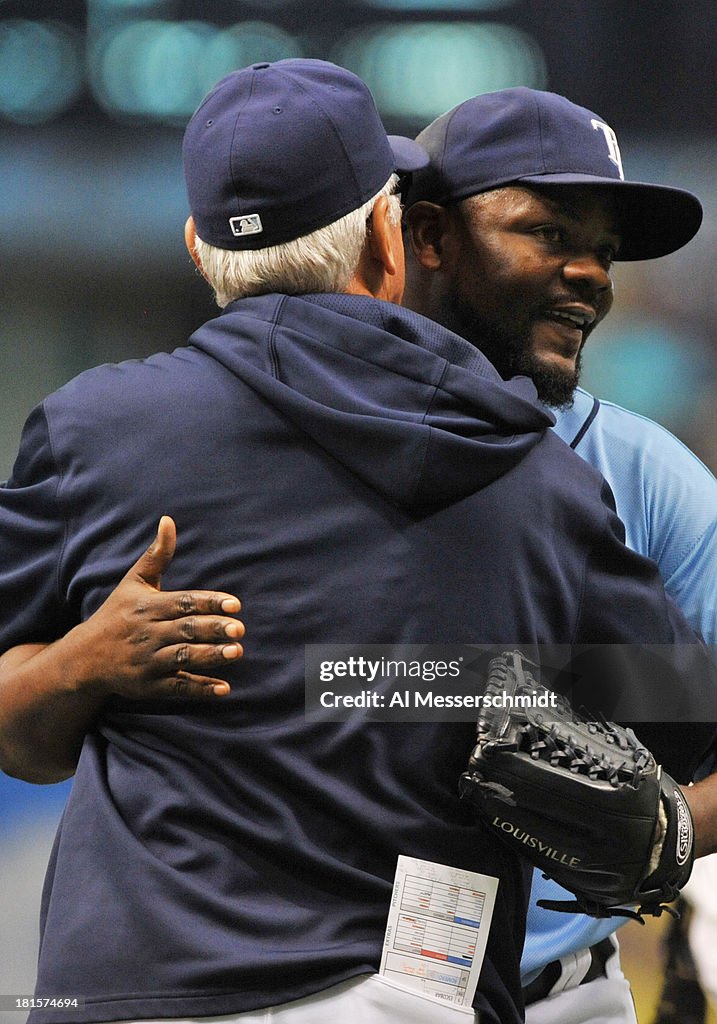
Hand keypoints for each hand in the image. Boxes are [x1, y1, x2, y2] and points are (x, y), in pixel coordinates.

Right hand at [67, 515, 243, 699]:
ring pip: (182, 657)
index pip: (183, 603)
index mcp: (148, 607)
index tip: (235, 604)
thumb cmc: (117, 614)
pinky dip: (199, 688)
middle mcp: (148, 633)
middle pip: (185, 629)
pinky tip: (224, 689)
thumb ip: (156, 555)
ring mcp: (147, 661)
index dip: (209, 603)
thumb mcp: (134, 583)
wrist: (85, 658)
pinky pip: (176, 687)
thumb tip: (168, 520)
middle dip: (213, 630)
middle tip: (240, 629)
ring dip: (209, 656)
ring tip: (237, 653)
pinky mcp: (147, 686)